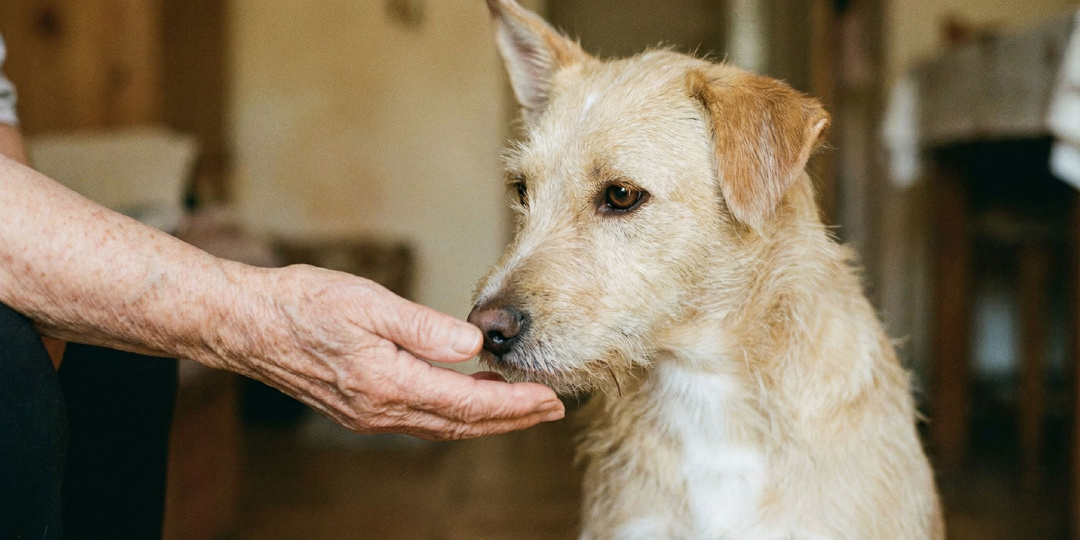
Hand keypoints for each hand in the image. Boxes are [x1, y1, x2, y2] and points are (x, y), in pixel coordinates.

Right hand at [228, 264, 563, 439]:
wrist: (245, 324)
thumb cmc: (302, 304)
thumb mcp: (367, 303)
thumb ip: (424, 328)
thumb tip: (473, 346)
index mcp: (388, 383)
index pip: (467, 404)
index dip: (514, 405)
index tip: (550, 400)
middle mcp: (381, 409)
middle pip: (462, 425)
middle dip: (512, 419)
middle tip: (552, 408)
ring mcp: (368, 414)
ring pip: (443, 427)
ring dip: (486, 420)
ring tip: (522, 406)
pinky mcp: (359, 408)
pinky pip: (421, 420)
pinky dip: (455, 414)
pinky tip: (467, 397)